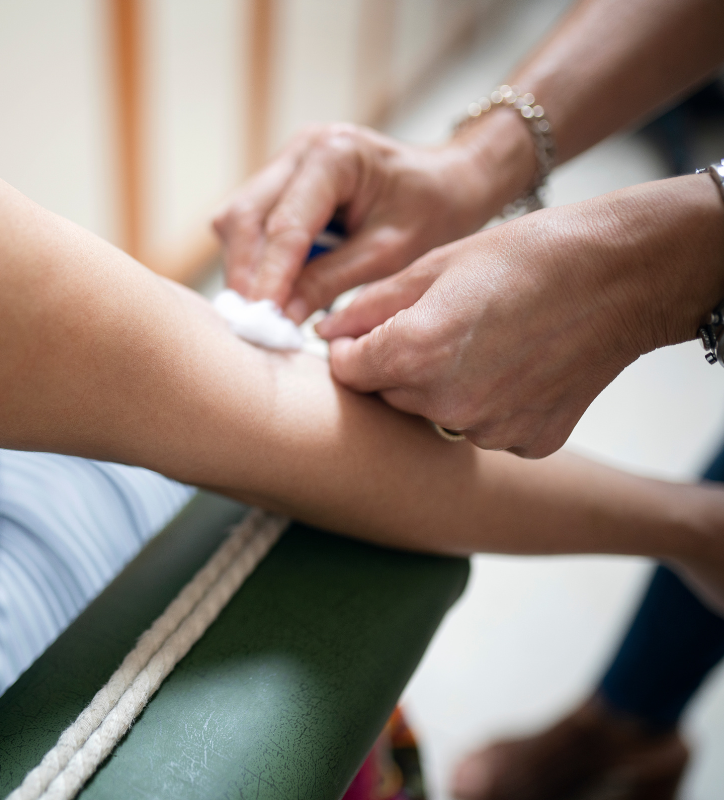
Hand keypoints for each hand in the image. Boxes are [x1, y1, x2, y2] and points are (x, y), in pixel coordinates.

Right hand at [211, 113, 533, 322]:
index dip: (269, 277)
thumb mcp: (390, 252)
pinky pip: (248, 223)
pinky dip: (253, 261)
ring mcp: (285, 162)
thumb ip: (332, 281)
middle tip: (253, 324)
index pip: (285, 224)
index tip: (263, 321)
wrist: (449, 180)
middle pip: (244, 216)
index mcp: (336, 154)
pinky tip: (269, 291)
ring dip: (244, 269)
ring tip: (261, 313)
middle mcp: (301, 149)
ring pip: (237, 220)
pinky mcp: (280, 182)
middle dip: (245, 274)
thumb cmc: (432, 209)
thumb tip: (282, 317)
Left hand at [317, 175, 723, 457]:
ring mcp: (490, 430)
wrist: (622, 275)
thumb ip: (370, 306)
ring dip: (442, 389)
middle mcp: (446, 404)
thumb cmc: (527, 256)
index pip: (346, 372)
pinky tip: (517, 367)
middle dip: (397, 366)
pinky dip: (491, 405)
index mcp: (413, 353)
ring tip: (485, 343)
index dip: (353, 348)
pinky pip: (485, 429)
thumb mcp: (435, 265)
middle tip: (440, 327)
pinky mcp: (528, 443)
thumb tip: (326, 332)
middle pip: (389, 395)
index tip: (370, 331)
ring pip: (435, 415)